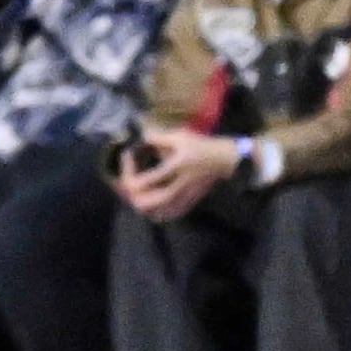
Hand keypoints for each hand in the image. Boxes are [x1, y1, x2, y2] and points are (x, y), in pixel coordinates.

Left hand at [117, 127, 236, 222]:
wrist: (224, 160)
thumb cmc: (202, 146)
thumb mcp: (180, 136)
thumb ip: (157, 138)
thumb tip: (140, 138)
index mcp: (175, 168)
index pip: (143, 181)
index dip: (128, 171)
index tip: (128, 156)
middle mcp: (178, 186)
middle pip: (146, 203)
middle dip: (130, 194)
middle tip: (125, 180)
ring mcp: (184, 197)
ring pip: (156, 212)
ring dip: (141, 204)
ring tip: (134, 192)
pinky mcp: (189, 202)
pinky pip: (170, 215)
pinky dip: (157, 213)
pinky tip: (150, 204)